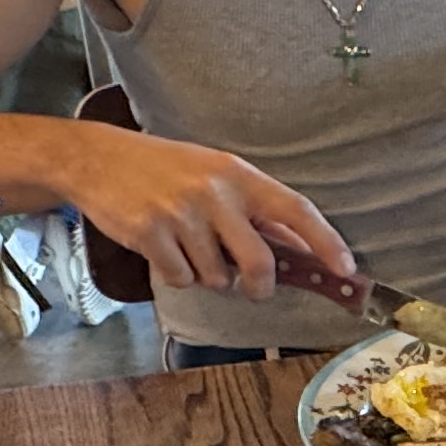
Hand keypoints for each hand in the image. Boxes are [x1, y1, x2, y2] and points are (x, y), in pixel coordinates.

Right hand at [61, 126, 351, 301]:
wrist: (98, 158)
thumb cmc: (164, 169)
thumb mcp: (214, 174)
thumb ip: (254, 208)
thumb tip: (299, 246)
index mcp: (239, 175)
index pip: (296, 210)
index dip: (326, 242)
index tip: (347, 269)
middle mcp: (215, 193)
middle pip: (259, 262)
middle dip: (259, 286)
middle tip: (252, 287)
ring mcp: (182, 214)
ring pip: (216, 276)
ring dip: (207, 273)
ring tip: (186, 244)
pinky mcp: (151, 234)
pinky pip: (182, 278)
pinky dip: (177, 274)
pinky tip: (163, 247)